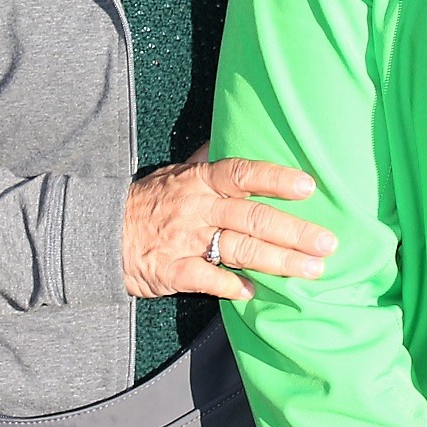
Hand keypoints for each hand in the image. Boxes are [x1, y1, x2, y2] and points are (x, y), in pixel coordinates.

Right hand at [122, 153, 334, 302]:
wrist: (97, 232)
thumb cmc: (148, 201)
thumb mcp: (176, 172)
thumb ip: (208, 159)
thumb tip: (235, 133)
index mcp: (200, 180)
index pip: (244, 174)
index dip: (277, 179)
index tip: (309, 186)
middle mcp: (198, 208)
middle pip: (253, 218)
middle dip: (295, 232)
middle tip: (328, 243)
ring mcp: (185, 240)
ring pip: (240, 250)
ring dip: (279, 262)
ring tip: (311, 270)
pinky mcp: (172, 270)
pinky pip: (207, 279)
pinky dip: (232, 287)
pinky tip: (255, 293)